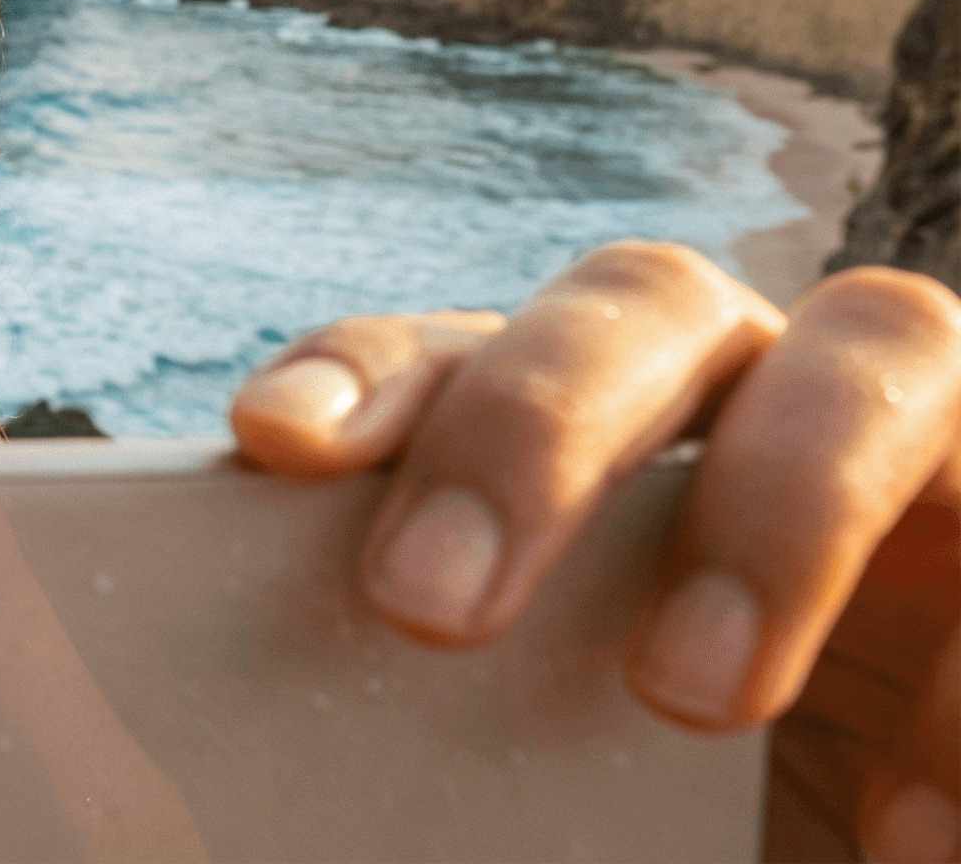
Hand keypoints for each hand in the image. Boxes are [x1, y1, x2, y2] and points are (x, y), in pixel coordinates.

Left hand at [227, 244, 960, 862]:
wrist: (874, 823)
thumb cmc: (678, 804)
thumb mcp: (540, 758)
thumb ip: (417, 728)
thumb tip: (226, 804)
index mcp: (593, 422)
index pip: (450, 354)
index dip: (363, 374)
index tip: (270, 441)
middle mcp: (753, 387)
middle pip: (644, 305)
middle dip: (532, 431)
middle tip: (429, 604)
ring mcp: (926, 441)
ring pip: (877, 352)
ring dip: (777, 507)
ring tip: (686, 692)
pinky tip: (910, 833)